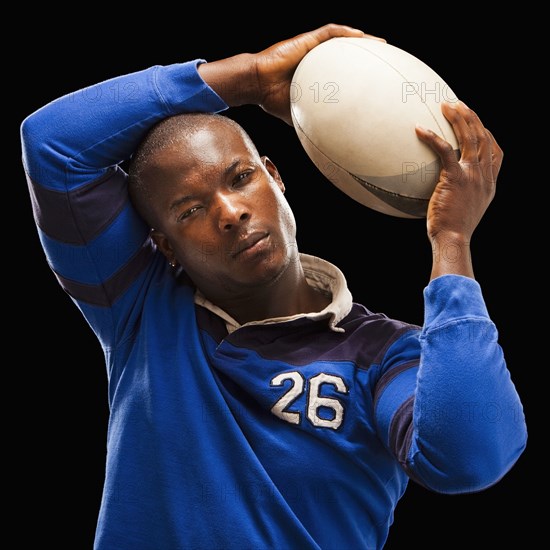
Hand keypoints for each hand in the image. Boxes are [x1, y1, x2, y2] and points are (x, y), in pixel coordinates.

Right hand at [199, 24, 383, 124]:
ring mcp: (310, 47)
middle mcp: (314, 58)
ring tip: (379, 43)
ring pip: (341, 39)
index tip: (373, 80)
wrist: (257, 84)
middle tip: (383, 59)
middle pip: (345, 52)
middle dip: (365, 54)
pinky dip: (345, 33)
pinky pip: (329, 32)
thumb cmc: (272, 98)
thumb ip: (309, 120)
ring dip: (361, 39)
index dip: (356, 72)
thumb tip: (320, 140)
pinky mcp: (305, 40)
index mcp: (313, 73)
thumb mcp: (297, 112)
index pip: (340, 70)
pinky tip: (361, 35)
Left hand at [415, 101, 502, 278]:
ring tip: (447, 106)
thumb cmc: (454, 230)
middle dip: (472, 117)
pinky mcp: (455, 177)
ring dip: (459, 118)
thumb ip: (464, 195)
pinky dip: (433, 137)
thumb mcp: (467, 210)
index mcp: (489, 184)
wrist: (453, 239)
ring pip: (470, 138)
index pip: (496, 152)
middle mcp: (484, 176)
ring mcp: (472, 175)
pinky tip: (420, 129)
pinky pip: (444, 150)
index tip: (478, 124)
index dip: (488, 134)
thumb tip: (449, 190)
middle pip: (483, 138)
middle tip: (458, 104)